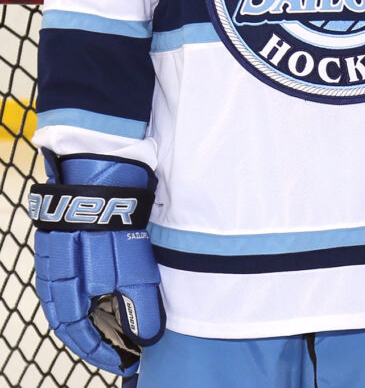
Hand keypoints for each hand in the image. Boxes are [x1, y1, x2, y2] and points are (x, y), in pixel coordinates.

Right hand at [30, 155, 164, 375]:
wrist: (98, 170)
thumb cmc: (114, 223)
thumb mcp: (134, 270)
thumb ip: (139, 308)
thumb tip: (145, 339)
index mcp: (68, 293)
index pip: (80, 337)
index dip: (103, 352)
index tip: (126, 359)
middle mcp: (53, 278)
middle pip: (68, 321)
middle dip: (94, 336)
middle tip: (119, 343)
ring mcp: (52, 255)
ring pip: (65, 298)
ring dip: (88, 313)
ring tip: (114, 317)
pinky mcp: (58, 235)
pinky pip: (65, 276)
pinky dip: (83, 289)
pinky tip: (102, 283)